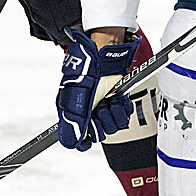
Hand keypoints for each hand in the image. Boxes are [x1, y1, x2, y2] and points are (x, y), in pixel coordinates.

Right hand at [56, 28, 138, 150]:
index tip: (90, 135)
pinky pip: (124, 116)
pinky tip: (118, 100)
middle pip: (99, 135)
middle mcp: (89, 112)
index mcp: (74, 112)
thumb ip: (75, 119)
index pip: (79, 140)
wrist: (104, 53)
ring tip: (109, 101)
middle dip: (102, 123)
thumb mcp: (76, 93)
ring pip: (114, 127)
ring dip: (113, 115)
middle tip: (100, 109)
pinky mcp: (117, 101)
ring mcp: (103, 107)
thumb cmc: (86, 68)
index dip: (85, 141)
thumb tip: (71, 142)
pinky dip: (123, 109)